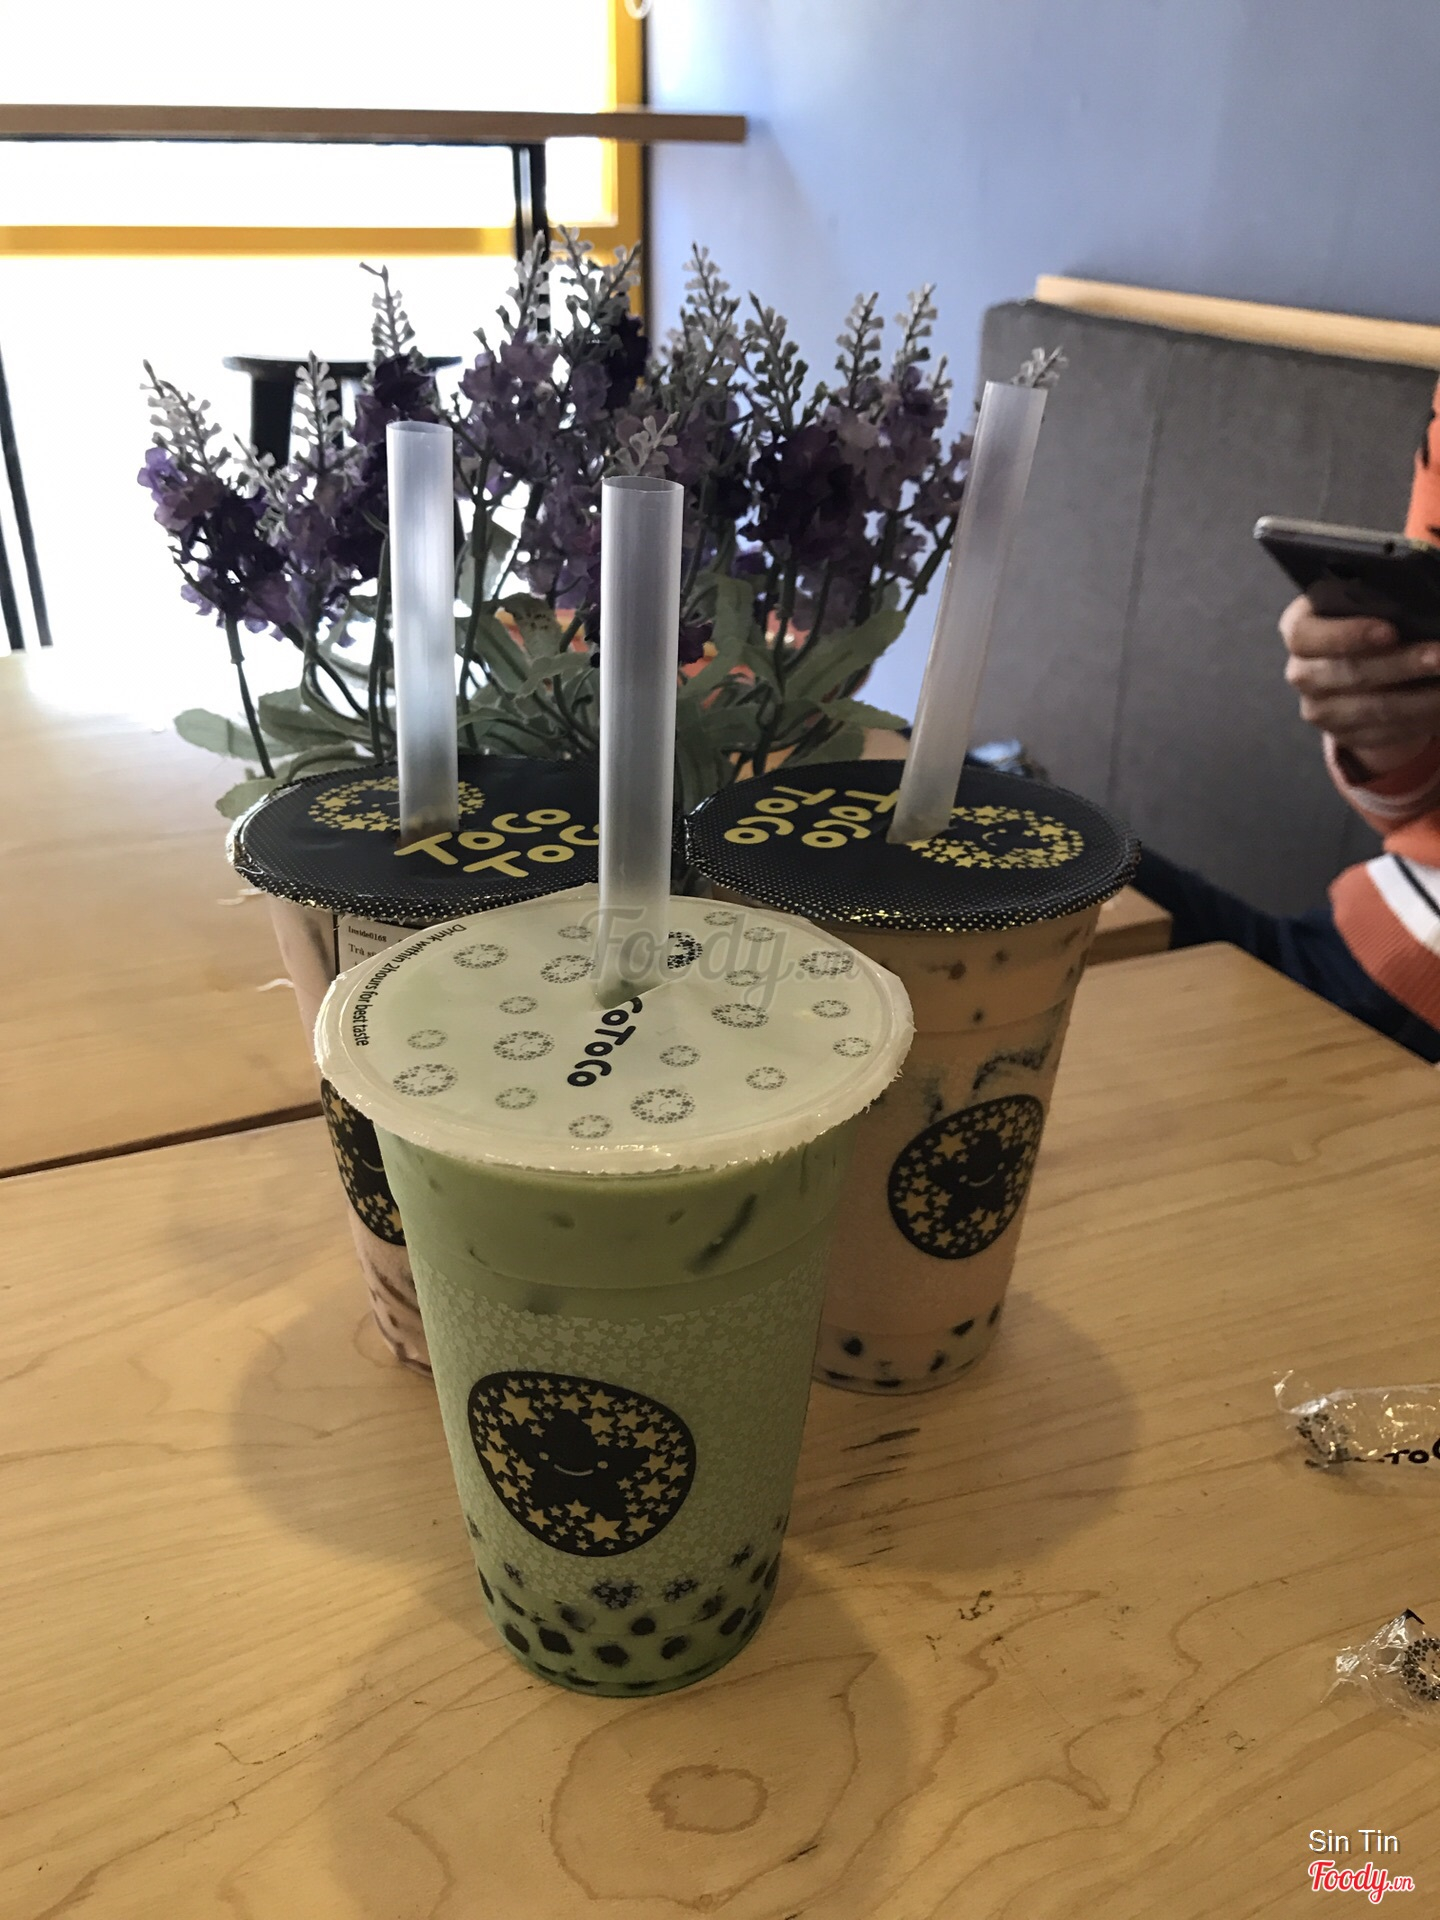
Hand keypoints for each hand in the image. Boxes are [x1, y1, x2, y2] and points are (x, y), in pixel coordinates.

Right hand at [1280, 594, 1439, 774]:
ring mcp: (1319, 708)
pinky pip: (1383, 733)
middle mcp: (1302, 672)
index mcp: (1299, 629)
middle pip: (1346, 673)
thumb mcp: (1363, 603)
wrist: (1358, 662)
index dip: (1347, 634)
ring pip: (1371, 708)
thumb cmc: (1367, 621)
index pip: (1305, 635)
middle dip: (1401, 664)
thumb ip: (1378, 601)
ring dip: (1420, 698)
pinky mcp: (1342, 735)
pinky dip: (1418, 720)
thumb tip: (1418, 606)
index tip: (1390, 630)